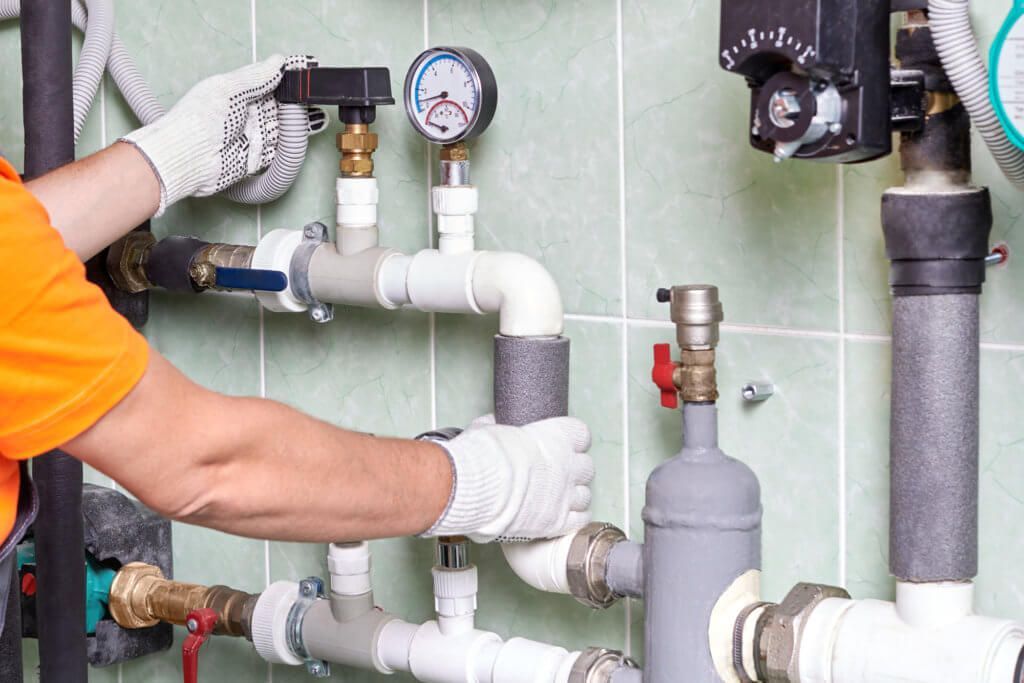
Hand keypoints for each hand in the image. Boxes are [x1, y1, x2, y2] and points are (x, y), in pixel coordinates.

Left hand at [119, 54, 302, 215]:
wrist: (189, 158)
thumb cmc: (199, 119)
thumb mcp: (228, 88)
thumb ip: (255, 77)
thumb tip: (278, 61)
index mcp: (236, 92)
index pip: (268, 80)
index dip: (287, 75)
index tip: (307, 70)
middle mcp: (245, 114)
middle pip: (279, 104)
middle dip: (296, 98)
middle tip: (313, 93)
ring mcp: (251, 136)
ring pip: (282, 126)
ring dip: (298, 119)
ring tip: (317, 110)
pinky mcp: (256, 158)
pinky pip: (279, 150)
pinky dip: (292, 142)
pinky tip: (307, 130)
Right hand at [423, 415, 594, 542]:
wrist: (480, 487)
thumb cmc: (483, 455)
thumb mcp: (487, 429)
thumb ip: (496, 426)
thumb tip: (490, 423)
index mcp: (556, 437)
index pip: (581, 434)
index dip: (572, 440)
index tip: (561, 445)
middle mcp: (567, 465)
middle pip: (586, 467)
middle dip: (573, 471)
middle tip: (556, 474)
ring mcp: (565, 495)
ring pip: (585, 495)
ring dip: (574, 496)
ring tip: (557, 498)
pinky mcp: (557, 521)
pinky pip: (580, 520)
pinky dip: (574, 519)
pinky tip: (561, 516)